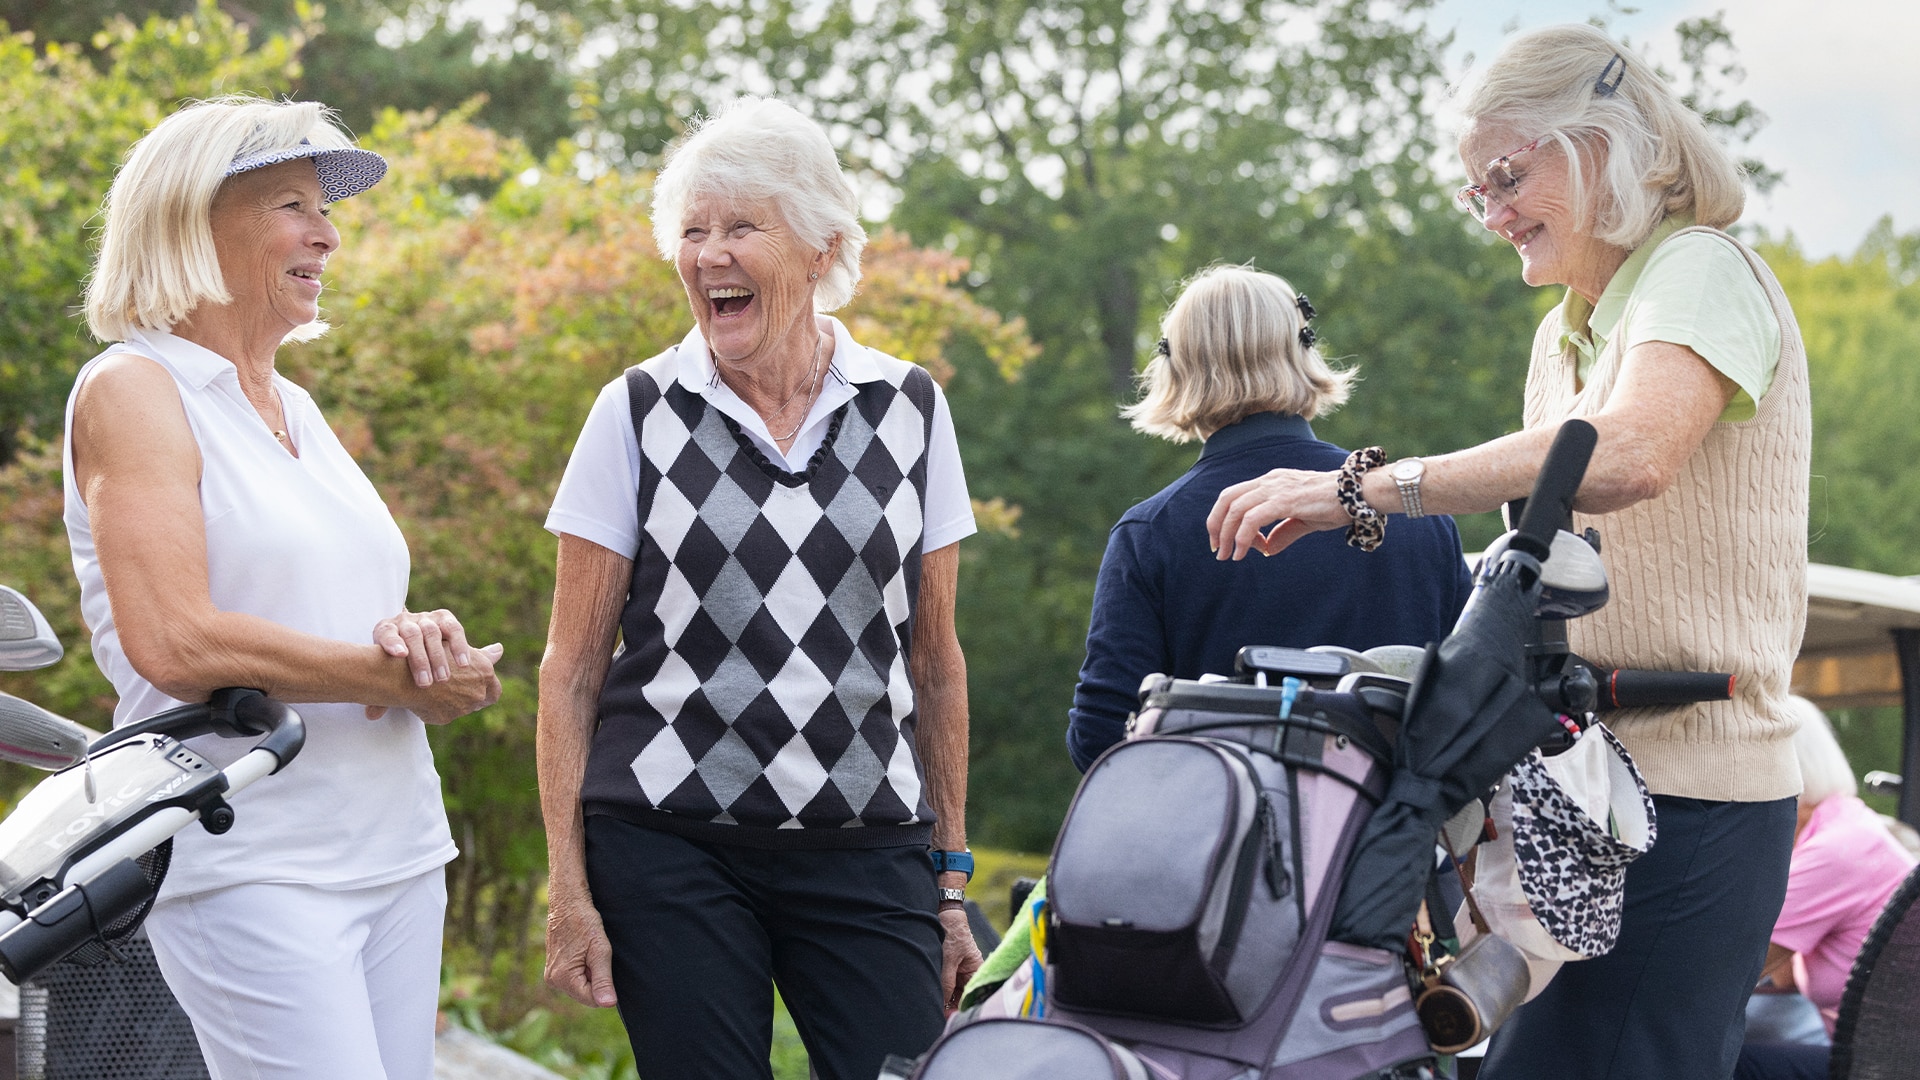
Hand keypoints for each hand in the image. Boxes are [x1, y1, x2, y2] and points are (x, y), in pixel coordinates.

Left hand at [376, 609, 470, 687]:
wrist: (420, 643)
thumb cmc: (398, 664)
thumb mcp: (388, 674)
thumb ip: (382, 692)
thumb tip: (372, 715)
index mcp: (386, 631)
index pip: (386, 633)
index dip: (392, 643)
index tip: (400, 655)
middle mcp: (405, 621)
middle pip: (412, 635)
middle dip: (420, 660)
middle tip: (425, 684)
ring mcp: (426, 618)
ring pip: (433, 632)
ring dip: (439, 657)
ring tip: (443, 679)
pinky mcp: (445, 618)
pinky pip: (454, 629)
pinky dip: (459, 646)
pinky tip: (463, 664)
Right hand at [409, 641, 503, 724]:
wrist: (406, 669)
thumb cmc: (434, 653)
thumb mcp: (460, 650)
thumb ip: (483, 655)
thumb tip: (499, 649)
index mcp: (485, 673)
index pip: (495, 691)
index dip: (487, 690)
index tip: (477, 687)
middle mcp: (478, 691)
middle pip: (480, 701)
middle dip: (470, 696)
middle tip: (455, 687)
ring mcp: (462, 707)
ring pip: (463, 708)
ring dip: (455, 702)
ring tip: (439, 690)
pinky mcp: (446, 717)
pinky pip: (446, 714)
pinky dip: (440, 708)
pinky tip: (430, 697)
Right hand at [546, 891, 617, 1007]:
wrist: (567, 902)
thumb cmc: (584, 922)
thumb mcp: (600, 951)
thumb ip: (603, 980)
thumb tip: (609, 1004)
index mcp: (563, 978)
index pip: (592, 1000)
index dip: (605, 987)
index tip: (605, 964)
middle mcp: (553, 980)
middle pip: (585, 994)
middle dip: (596, 979)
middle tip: (596, 955)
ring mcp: (551, 974)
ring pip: (580, 986)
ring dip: (589, 973)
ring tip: (588, 952)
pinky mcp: (553, 968)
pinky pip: (573, 978)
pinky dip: (582, 969)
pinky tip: (582, 952)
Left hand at [939, 904, 983, 1014]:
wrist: (945, 915)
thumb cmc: (953, 933)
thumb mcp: (949, 958)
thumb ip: (947, 981)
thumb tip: (943, 1002)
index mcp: (976, 970)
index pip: (972, 994)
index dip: (963, 1007)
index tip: (951, 1017)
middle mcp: (969, 973)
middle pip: (962, 996)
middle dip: (952, 1007)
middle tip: (939, 1017)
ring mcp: (958, 972)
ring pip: (953, 992)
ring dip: (945, 1000)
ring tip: (935, 1010)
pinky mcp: (949, 969)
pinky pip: (947, 985)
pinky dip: (941, 991)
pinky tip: (934, 998)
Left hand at [1205, 467, 1349, 559]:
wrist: (1360, 493)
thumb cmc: (1335, 504)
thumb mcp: (1304, 519)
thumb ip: (1283, 532)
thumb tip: (1267, 548)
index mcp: (1271, 482)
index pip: (1234, 495)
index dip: (1222, 517)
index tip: (1224, 540)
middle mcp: (1269, 481)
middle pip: (1228, 499)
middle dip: (1216, 525)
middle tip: (1217, 549)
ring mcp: (1276, 488)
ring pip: (1236, 509)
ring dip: (1226, 534)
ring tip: (1228, 555)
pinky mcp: (1285, 500)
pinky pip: (1252, 519)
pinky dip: (1242, 536)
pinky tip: (1243, 552)